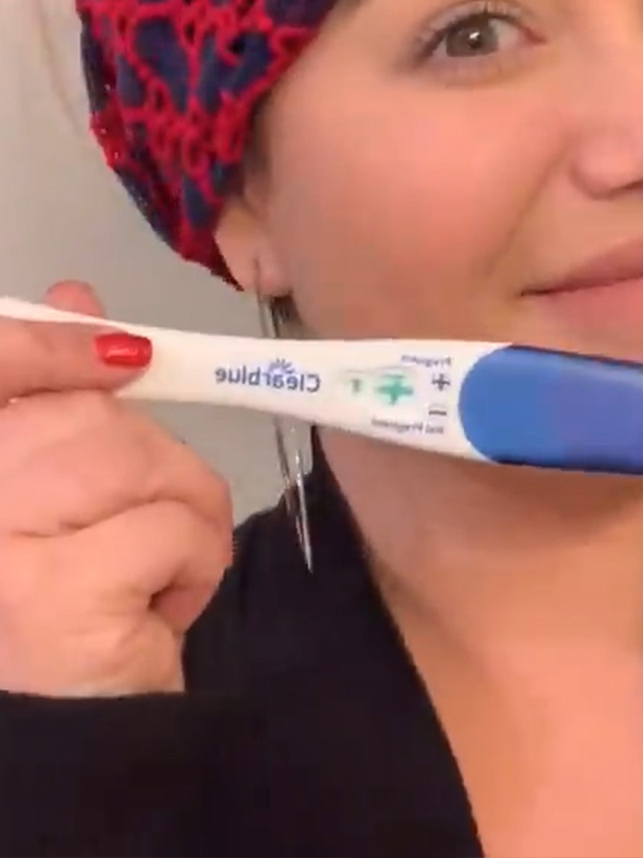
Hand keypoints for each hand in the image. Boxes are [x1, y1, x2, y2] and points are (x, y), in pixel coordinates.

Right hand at [0, 282, 232, 696]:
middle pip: (88, 418)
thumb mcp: (44, 499)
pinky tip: (152, 611)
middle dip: (148, 465)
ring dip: (181, 515)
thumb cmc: (55, 613)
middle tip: (137, 529)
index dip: (55, 345)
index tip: (121, 352)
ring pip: (142, 463)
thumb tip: (78, 303)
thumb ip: (48, 399)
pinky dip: (193, 565)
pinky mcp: (55, 595)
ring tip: (146, 574)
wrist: (64, 744)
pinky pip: (174, 528)